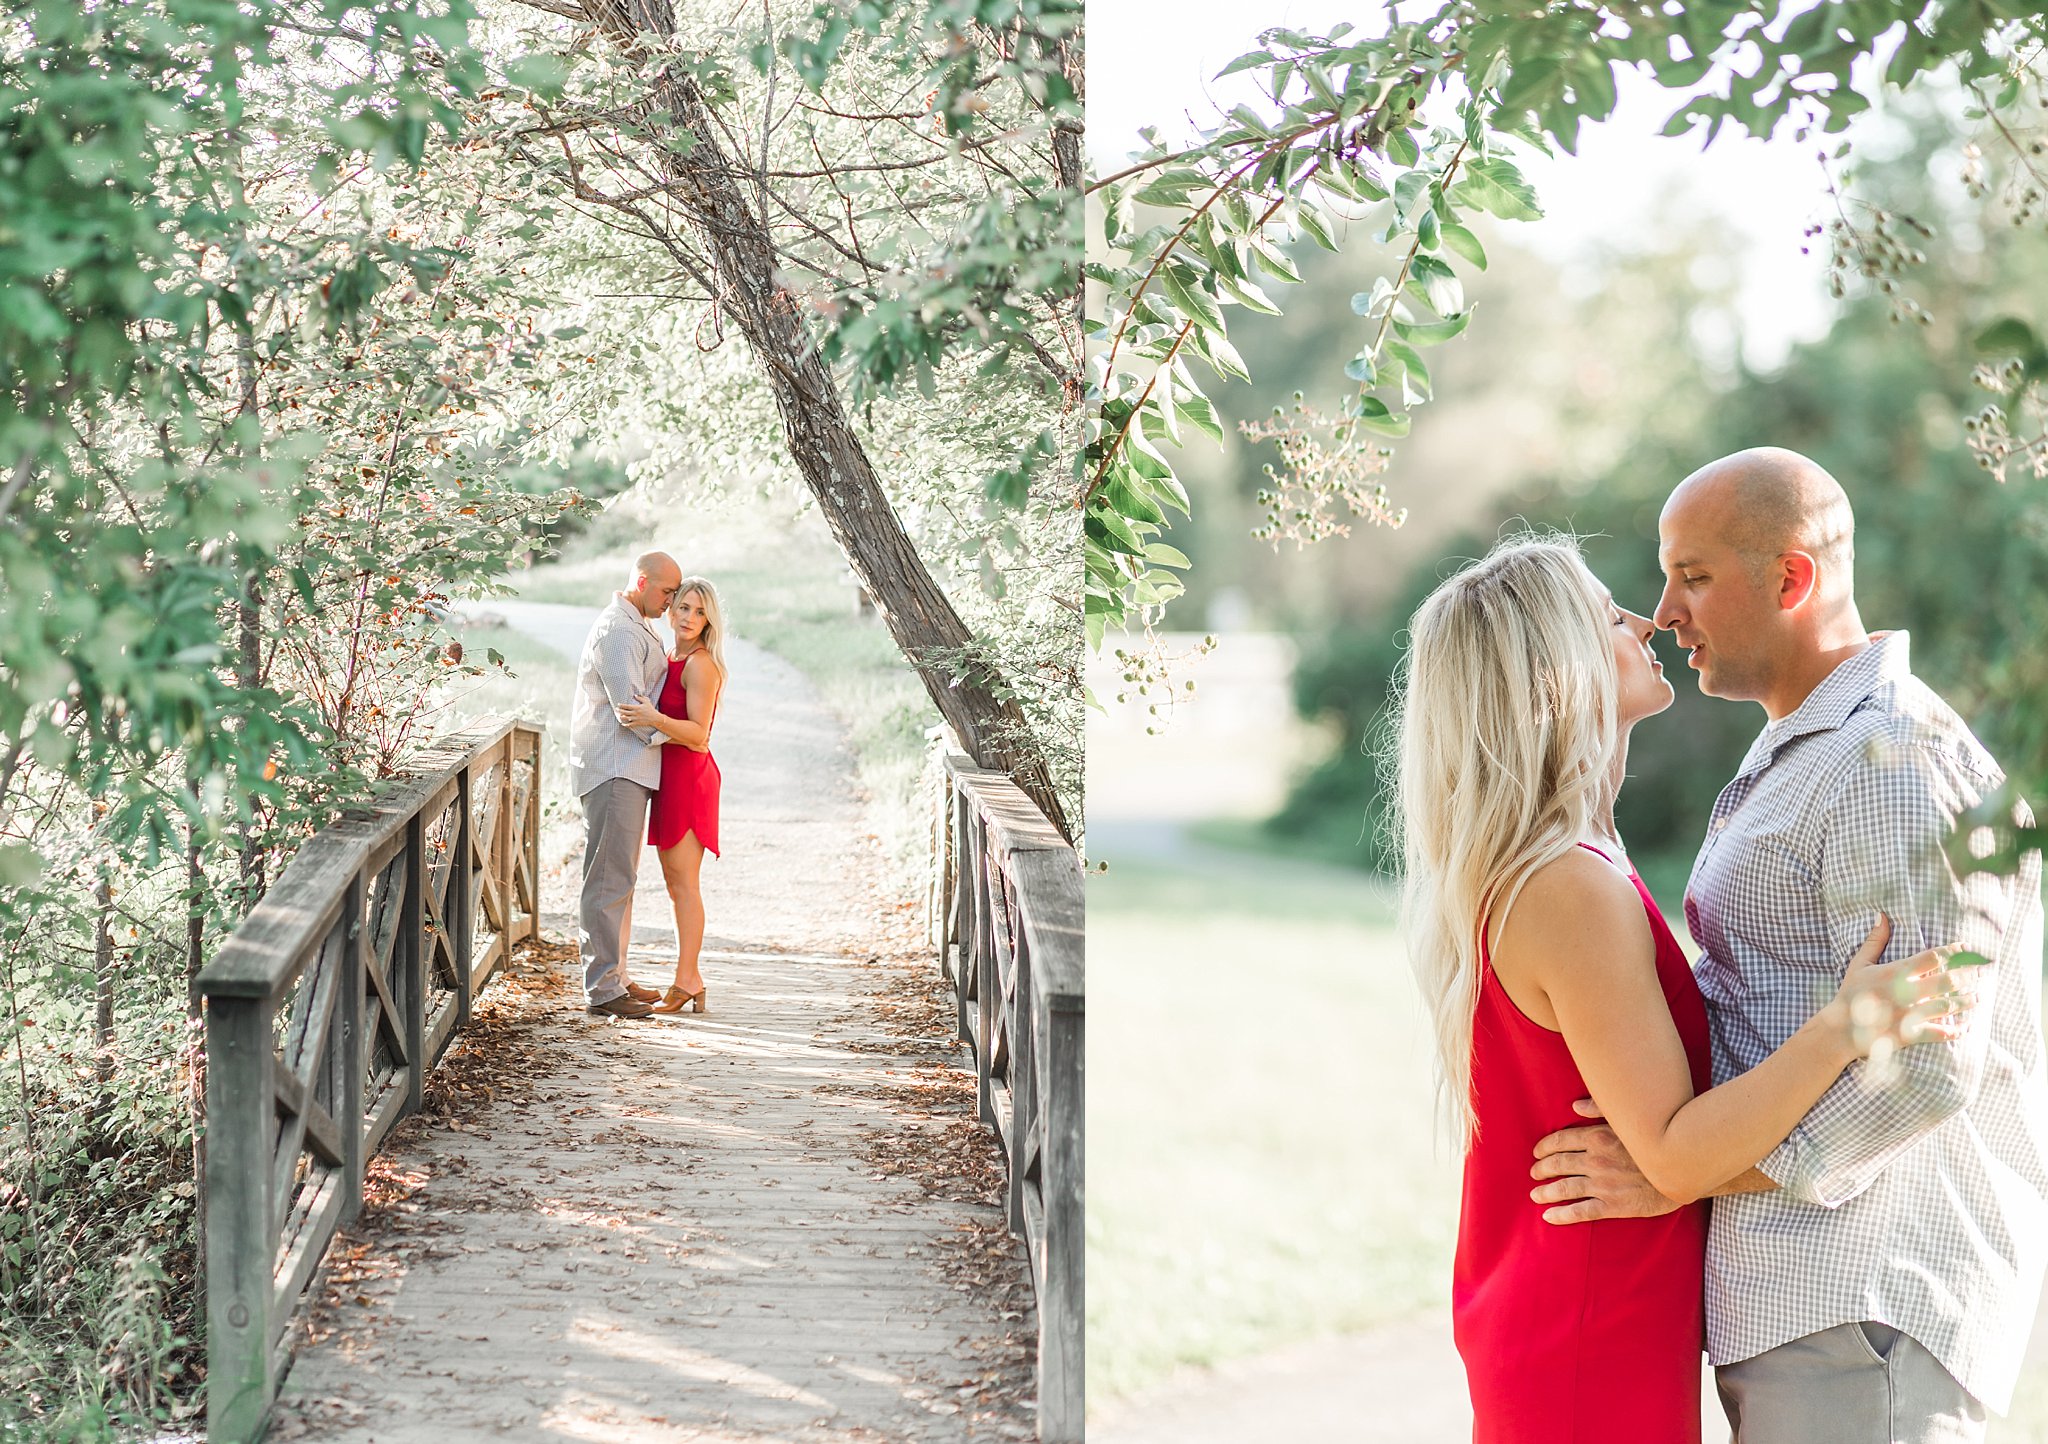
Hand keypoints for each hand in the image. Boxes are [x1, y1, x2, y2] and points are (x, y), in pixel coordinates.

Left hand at [616, 699, 658, 728]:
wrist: (655, 718)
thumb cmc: (651, 709)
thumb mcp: (646, 702)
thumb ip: (640, 698)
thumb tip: (635, 695)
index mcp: (637, 708)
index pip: (627, 706)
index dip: (621, 705)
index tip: (618, 704)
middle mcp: (635, 713)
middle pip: (625, 712)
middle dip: (619, 710)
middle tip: (616, 709)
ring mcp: (636, 719)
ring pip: (626, 718)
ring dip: (621, 717)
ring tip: (619, 715)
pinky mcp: (637, 723)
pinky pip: (629, 724)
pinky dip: (625, 724)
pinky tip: (622, 724)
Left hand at [1530, 1100, 1685, 1223]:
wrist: (1684, 1170)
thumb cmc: (1657, 1141)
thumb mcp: (1629, 1119)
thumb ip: (1600, 1109)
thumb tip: (1574, 1106)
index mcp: (1597, 1138)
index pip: (1561, 1141)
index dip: (1544, 1147)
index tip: (1537, 1152)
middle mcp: (1596, 1161)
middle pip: (1558, 1164)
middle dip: (1542, 1169)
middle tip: (1534, 1173)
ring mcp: (1603, 1184)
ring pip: (1565, 1188)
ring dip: (1546, 1192)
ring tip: (1535, 1194)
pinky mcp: (1614, 1205)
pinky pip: (1581, 1212)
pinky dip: (1562, 1214)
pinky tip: (1549, 1216)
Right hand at [1815, 913, 1970, 1064]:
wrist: (1839, 1029)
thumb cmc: (1851, 994)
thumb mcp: (1859, 964)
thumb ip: (1874, 941)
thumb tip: (1882, 916)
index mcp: (1895, 973)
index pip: (1932, 957)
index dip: (1952, 951)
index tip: (1966, 948)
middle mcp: (1906, 993)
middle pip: (1947, 981)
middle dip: (1967, 976)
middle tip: (1980, 973)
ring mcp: (1909, 1014)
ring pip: (1948, 1007)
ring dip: (1967, 1002)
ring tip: (1978, 997)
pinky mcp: (1910, 1034)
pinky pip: (1939, 1033)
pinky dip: (1955, 1030)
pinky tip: (1965, 1026)